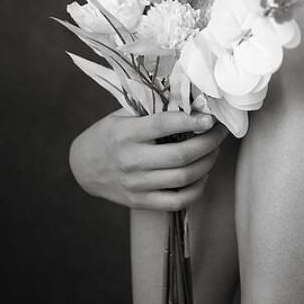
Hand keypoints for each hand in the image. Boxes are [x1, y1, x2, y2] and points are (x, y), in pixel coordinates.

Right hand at [69, 110, 227, 210]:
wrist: (83, 167)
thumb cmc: (109, 134)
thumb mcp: (123, 115)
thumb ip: (152, 110)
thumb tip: (191, 102)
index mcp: (126, 134)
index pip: (164, 125)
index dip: (191, 120)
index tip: (211, 117)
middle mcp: (131, 161)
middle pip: (181, 155)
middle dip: (209, 142)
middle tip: (220, 132)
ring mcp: (136, 185)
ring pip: (184, 178)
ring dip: (207, 163)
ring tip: (214, 150)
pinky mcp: (140, 202)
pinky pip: (177, 201)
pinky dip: (197, 189)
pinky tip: (202, 174)